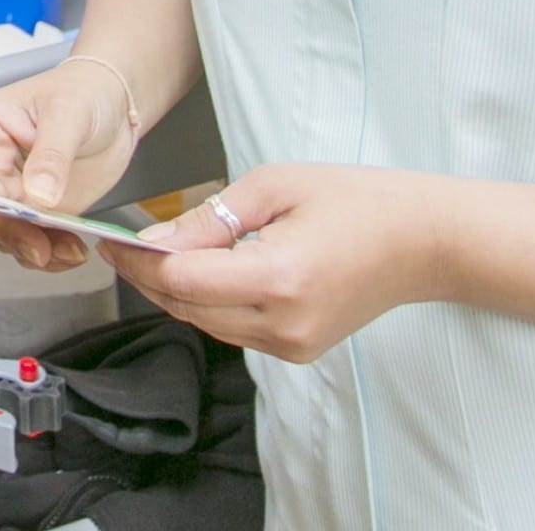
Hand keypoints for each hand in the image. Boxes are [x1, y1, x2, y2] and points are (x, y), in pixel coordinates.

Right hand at [0, 60, 135, 270]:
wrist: (117, 105)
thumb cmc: (84, 90)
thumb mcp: (68, 113)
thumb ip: (51, 155)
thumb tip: (39, 195)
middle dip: (6, 231)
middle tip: (37, 247)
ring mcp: (14, 190)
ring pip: (5, 231)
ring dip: (31, 248)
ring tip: (66, 251)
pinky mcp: (39, 209)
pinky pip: (34, 240)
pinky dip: (52, 252)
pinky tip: (72, 250)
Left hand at [100, 164, 454, 361]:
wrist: (423, 241)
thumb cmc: (358, 201)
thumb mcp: (275, 185)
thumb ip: (210, 217)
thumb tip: (156, 240)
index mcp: (280, 279)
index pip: (184, 281)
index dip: (139, 262)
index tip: (112, 240)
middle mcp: (284, 324)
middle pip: (188, 308)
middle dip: (149, 278)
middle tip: (121, 245)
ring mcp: (292, 344)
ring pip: (206, 324)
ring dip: (176, 292)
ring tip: (155, 254)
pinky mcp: (297, 350)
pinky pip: (233, 330)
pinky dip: (209, 303)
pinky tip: (202, 272)